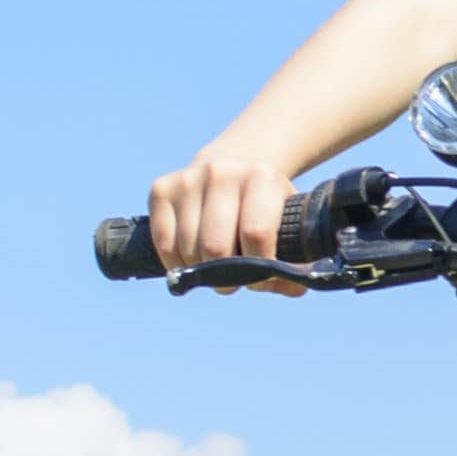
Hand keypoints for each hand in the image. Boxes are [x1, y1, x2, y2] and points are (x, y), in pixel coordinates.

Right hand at [147, 145, 309, 284]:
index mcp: (261, 177)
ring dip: (201, 272)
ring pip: (188, 249)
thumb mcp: (286, 222)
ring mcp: (188, 179)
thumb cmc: (263, 207)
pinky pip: (164, 244)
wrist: (232, 167)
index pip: (256, 234)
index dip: (258, 268)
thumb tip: (295, 289)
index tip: (261, 279)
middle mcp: (222, 173)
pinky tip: (192, 262)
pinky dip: (177, 264)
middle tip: (233, 282)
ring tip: (215, 268)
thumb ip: (294, 258)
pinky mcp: (161, 189)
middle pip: (216, 246)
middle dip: (225, 276)